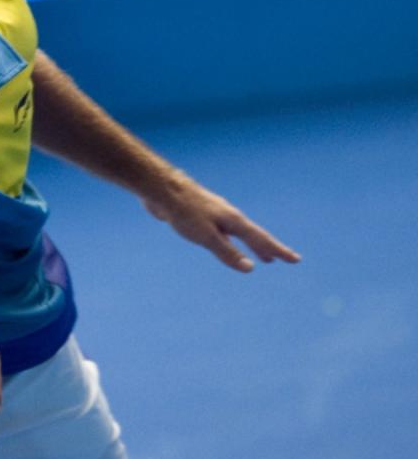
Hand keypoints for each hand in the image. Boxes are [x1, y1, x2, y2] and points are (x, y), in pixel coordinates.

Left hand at [144, 170, 300, 271]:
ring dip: (250, 246)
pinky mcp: (201, 216)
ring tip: (259, 257)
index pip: (261, 239)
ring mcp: (215, 215)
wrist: (161, 190)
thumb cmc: (184, 212)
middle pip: (253, 236)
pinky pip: (223, 232)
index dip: (278, 251)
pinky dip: (231, 241)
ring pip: (238, 234)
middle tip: (280, 260)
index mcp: (233, 220)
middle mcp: (228, 216)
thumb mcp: (207, 236)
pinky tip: (225, 242)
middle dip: (267, 249)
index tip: (296, 260)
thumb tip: (250, 268)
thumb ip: (227, 252)